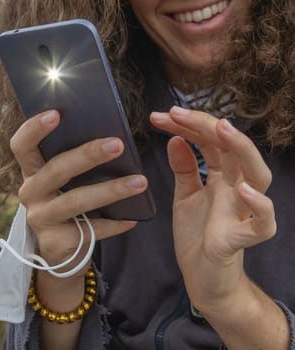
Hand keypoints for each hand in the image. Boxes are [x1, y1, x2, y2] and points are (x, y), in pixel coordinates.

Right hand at [10, 109, 146, 276]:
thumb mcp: (65, 181)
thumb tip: (111, 134)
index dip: (34, 128)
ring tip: (140, 182)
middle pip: (55, 170)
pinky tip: (133, 219)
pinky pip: (89, 230)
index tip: (56, 113)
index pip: (21, 145)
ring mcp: (40, 218)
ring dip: (110, 190)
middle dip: (87, 155)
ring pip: (75, 201)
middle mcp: (30, 193)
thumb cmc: (68, 203)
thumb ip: (75, 160)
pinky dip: (113, 224)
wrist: (62, 251)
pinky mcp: (55, 242)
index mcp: (31, 171)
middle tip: (118, 145)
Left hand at [150, 106, 275, 310]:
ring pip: (258, 176)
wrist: (202, 277)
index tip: (159, 116)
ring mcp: (241, 212)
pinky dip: (259, 207)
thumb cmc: (198, 235)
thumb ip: (184, 170)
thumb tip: (175, 140)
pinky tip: (244, 190)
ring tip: (222, 129)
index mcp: (222, 178)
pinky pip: (261, 224)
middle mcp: (236, 189)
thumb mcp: (185, 197)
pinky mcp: (240, 239)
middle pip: (233, 149)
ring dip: (242, 150)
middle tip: (177, 112)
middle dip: (208, 126)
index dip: (188, 126)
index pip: (211, 142)